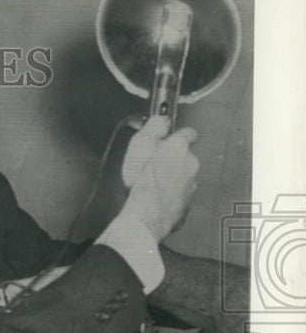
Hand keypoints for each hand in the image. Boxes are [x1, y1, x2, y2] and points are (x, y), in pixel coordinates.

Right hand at [119, 116, 198, 241]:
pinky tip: (154, 198)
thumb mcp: (140, 143)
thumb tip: (161, 119)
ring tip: (150, 184)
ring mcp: (190, 186)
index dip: (177, 134)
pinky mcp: (186, 205)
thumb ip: (153, 127)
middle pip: (184, 157)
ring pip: (182, 177)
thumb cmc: (142, 180)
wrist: (147, 213)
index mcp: (180, 147)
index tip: (167, 137)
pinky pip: (178, 196)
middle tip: (152, 164)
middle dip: (171, 159)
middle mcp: (190, 165)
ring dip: (171, 178)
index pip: (188, 133)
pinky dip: (169, 196)